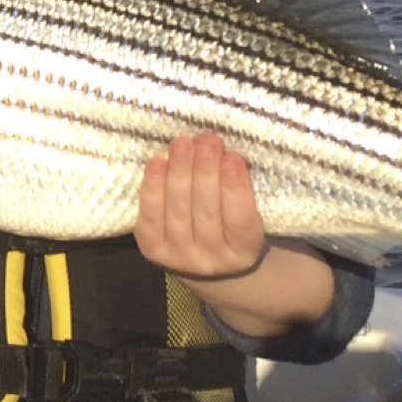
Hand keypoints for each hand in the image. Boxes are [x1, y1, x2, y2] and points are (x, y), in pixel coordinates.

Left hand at [136, 133, 270, 279]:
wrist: (204, 258)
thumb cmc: (231, 222)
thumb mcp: (250, 212)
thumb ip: (243, 188)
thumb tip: (226, 152)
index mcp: (244, 251)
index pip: (240, 219)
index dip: (235, 187)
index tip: (233, 157)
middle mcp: (212, 261)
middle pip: (206, 212)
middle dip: (206, 171)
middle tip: (207, 140)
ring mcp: (179, 257)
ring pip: (178, 211)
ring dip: (180, 172)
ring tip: (182, 143)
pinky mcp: (153, 250)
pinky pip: (150, 216)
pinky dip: (153, 187)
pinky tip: (158, 163)